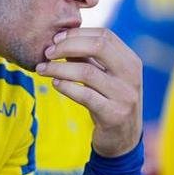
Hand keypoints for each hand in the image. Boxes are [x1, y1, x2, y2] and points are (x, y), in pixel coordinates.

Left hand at [37, 28, 142, 157]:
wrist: (123, 140)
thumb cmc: (110, 102)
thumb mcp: (105, 77)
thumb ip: (89, 59)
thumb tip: (61, 39)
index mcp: (130, 61)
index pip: (104, 35)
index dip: (77, 34)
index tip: (56, 39)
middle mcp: (131, 75)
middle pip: (99, 46)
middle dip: (68, 46)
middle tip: (47, 52)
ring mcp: (124, 95)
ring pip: (87, 72)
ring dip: (59, 68)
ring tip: (42, 69)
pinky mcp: (114, 115)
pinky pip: (85, 95)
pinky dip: (66, 87)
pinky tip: (55, 84)